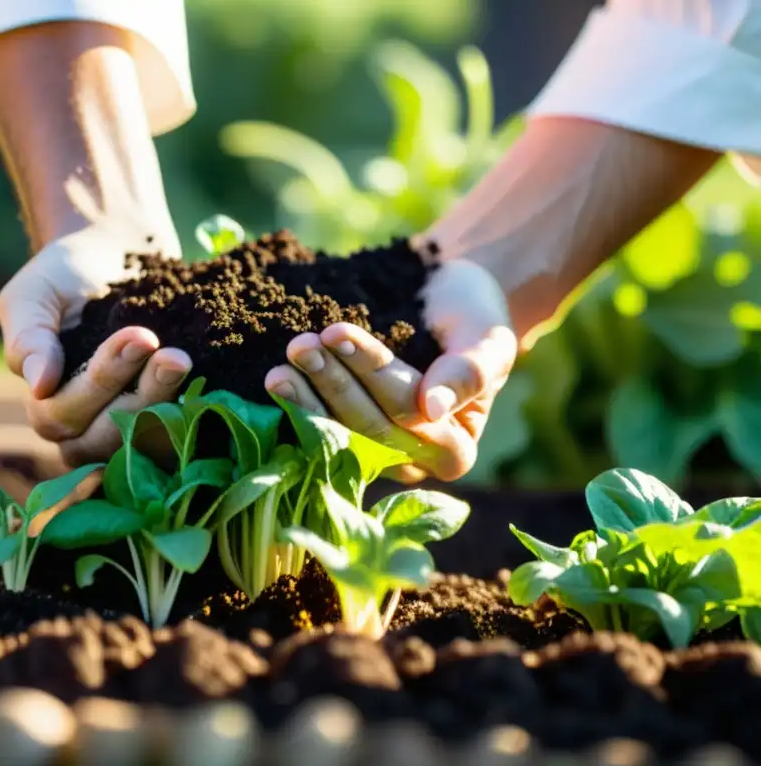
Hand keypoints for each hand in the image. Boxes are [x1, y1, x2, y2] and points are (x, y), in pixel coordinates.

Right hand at [0, 221, 191, 465]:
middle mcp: (84, 430)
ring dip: (169, 408)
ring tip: (186, 364)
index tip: (141, 336)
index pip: (63, 416)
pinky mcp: (167, 424)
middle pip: (105, 439)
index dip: (102, 380)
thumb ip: (28, 338)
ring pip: (145, 446)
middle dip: (142, 397)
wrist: (113, 253)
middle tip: (174, 356)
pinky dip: (195, 418)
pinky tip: (211, 388)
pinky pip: (180, 440)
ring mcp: (128, 432)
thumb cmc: (64, 275)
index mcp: (46, 407)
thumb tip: (38, 385)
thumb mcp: (34, 295)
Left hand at [264, 258, 516, 482]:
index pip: (409, 413)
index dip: (371, 373)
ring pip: (338, 432)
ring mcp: (375, 455)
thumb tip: (434, 409)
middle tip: (302, 344)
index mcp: (455, 449)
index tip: (339, 331)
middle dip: (332, 381)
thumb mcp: (490, 340)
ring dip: (306, 395)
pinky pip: (318, 431)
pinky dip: (297, 405)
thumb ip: (470, 373)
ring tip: (288, 357)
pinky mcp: (347, 440)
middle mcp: (412, 462)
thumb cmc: (476, 318)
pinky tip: (276, 382)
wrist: (448, 303)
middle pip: (368, 426)